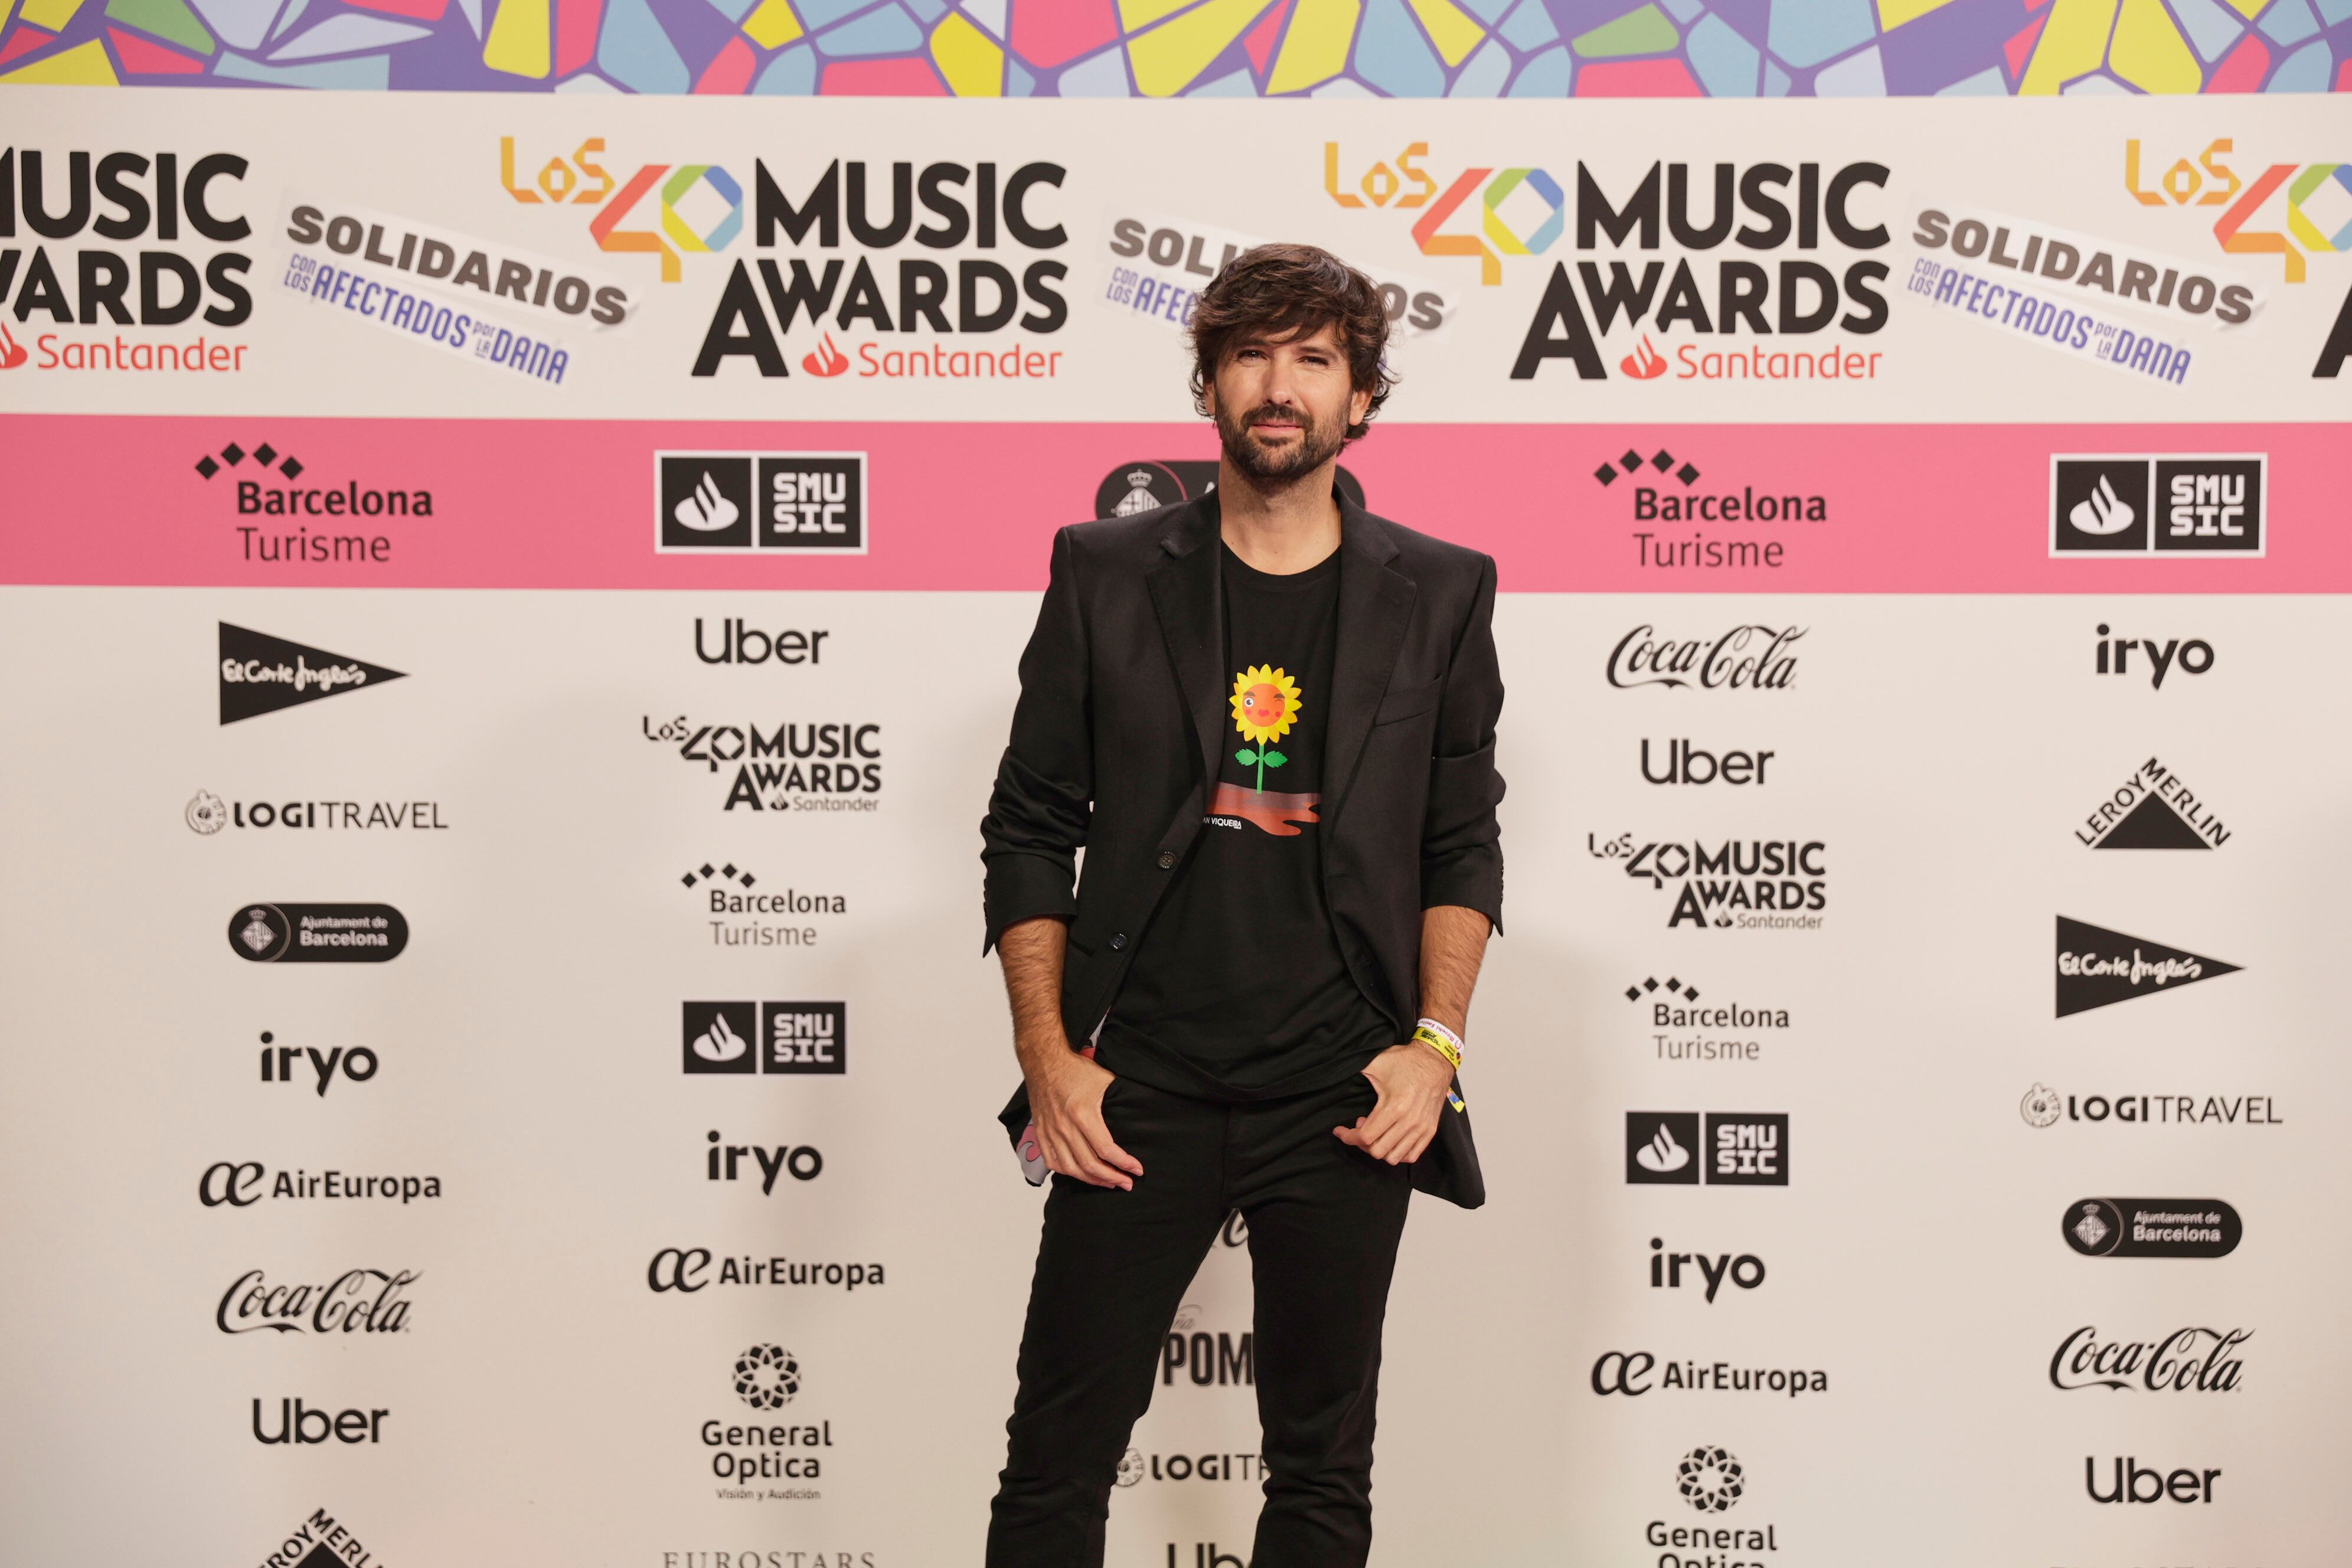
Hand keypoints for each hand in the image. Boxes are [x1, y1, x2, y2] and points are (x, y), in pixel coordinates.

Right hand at [1024, 1045, 1143, 1190]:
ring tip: (1109, 1182)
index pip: (1106, 1149)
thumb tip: (1139, 1119)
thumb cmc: (1075, 1070)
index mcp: (1082, 1113)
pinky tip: (1082, 1174)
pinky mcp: (1041, 1134)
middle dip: (1112, 1178)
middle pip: (1089, 1165)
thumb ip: (1120, 1103)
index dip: (1124, 1163)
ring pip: (1071, 1169)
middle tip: (1126, 1183)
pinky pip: (1053, 1163)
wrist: (1044, 1062)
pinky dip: (1069, 1173)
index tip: (1137, 1169)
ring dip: (1092, 1180)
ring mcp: (1050, 1132)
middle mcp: (1064, 1126)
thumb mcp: (1105, 1081)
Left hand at [1335, 1041, 1454, 1164]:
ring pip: (1394, 1157)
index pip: (1365, 1137)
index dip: (1348, 1137)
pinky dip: (1397, 1153)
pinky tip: (1390, 1139)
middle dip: (1362, 1143)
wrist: (1435, 1060)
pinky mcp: (1430, 1131)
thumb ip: (1356, 1073)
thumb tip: (1335, 1074)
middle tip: (1360, 1127)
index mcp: (1394, 1107)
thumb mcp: (1376, 1063)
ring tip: (1377, 1132)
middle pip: (1377, 1151)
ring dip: (1380, 1148)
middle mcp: (1409, 1122)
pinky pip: (1411, 1155)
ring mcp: (1421, 1128)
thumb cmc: (1405, 1061)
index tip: (1340, 1130)